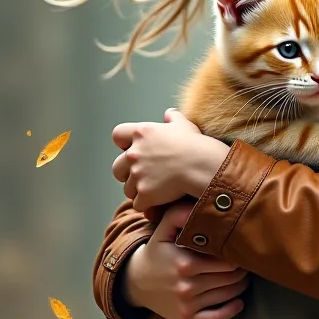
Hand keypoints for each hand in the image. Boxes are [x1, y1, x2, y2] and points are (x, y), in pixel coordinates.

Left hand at [112, 108, 229, 213]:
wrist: (202, 166)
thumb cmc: (195, 145)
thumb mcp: (184, 125)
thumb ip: (173, 118)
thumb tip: (170, 114)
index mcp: (141, 133)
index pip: (117, 135)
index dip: (124, 144)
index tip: (134, 149)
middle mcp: (134, 153)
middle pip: (117, 168)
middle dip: (127, 173)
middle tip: (144, 176)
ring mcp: (137, 174)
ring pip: (128, 189)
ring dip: (139, 191)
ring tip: (156, 190)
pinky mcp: (144, 193)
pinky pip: (139, 204)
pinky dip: (148, 205)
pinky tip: (160, 201)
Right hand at [122, 201, 249, 318]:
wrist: (136, 282)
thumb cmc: (157, 252)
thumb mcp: (163, 229)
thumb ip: (179, 213)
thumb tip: (198, 203)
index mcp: (185, 263)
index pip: (227, 260)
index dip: (238, 254)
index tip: (239, 249)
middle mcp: (187, 286)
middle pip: (232, 278)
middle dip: (242, 270)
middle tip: (245, 262)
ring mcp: (187, 305)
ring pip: (229, 295)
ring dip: (240, 286)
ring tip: (241, 277)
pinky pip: (217, 318)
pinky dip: (232, 310)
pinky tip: (238, 302)